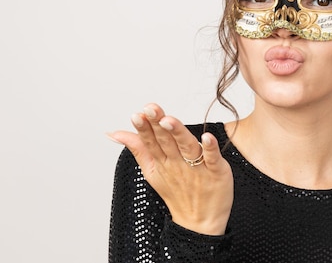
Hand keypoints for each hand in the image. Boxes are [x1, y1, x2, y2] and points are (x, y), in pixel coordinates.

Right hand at [108, 103, 233, 234]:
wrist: (200, 222)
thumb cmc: (178, 193)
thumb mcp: (152, 171)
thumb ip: (137, 148)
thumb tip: (116, 132)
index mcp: (162, 162)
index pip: (150, 142)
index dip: (144, 128)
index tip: (138, 114)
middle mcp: (177, 163)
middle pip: (166, 141)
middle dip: (157, 124)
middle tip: (151, 109)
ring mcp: (196, 167)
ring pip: (186, 146)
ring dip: (178, 132)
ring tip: (169, 120)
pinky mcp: (216, 171)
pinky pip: (212, 158)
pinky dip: (210, 148)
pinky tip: (207, 136)